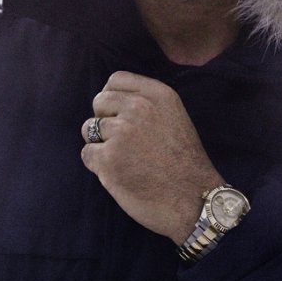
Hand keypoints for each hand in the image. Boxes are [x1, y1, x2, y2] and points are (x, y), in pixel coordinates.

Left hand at [81, 71, 223, 242]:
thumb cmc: (185, 163)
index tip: (119, 114)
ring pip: (89, 129)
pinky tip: (119, 174)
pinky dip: (97, 165)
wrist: (194, 200)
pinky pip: (87, 154)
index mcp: (158, 95)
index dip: (112, 98)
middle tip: (122, 142)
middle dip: (104, 121)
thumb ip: (147, 104)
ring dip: (100, 144)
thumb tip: (112, 101)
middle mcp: (138, 108)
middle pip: (99, 102)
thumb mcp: (175, 118)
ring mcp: (121, 133)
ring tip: (124, 160)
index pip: (116, 80)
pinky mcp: (108, 159)